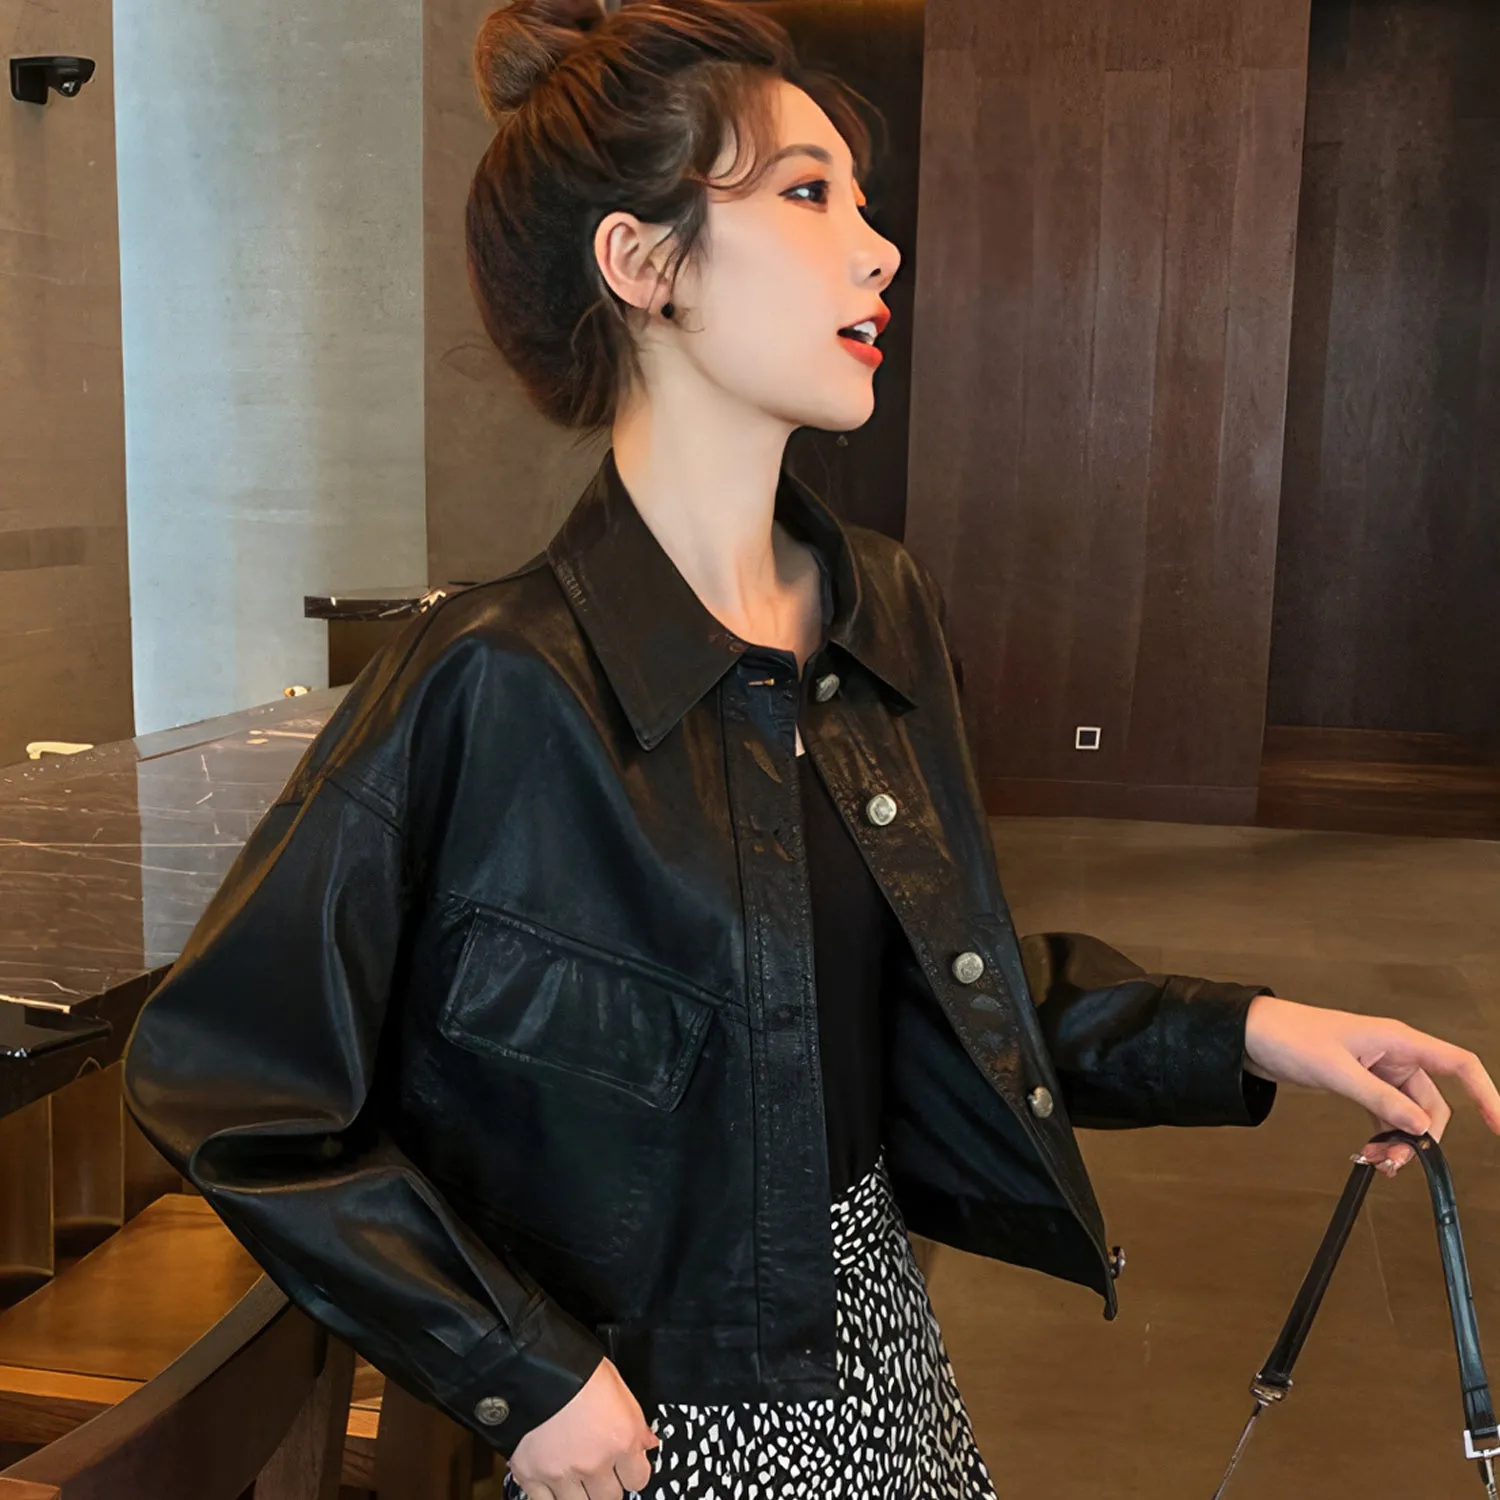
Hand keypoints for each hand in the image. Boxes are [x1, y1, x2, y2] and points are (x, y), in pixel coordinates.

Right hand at [504, 1356, 658, 1499]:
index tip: (625, 1466)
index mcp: (621, 1438)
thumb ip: (635, 1421)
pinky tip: (551, 1479)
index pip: (638, 1481)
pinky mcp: (530, 1475)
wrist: (530, 1363)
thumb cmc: (575, 1366)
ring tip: (573, 1471)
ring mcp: (561, 1473)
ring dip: (578, 1492)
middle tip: (598, 1468)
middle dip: (605, 1485)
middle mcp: (594, 1462)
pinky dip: (548, 1495)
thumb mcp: (616, 1384)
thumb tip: (647, 1442)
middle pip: (609, 1498)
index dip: (631, 1472)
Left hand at [1243, 995, 1499, 1176]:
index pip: (1459, 1065)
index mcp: (1398, 1040)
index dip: (1486, 1094)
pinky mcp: (1360, 1083)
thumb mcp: (1336, 1071)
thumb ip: (1379, 1099)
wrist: (1250, 1035)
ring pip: (1409, 1113)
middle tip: (1396, 1161)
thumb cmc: (1290, 1037)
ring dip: (1399, 1140)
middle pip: (1433, 1101)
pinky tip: (1368, 1154)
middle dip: (1422, 1135)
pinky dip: (1382, 1135)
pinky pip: (1386, 1114)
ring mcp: (1378, 1070)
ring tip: (1375, 1162)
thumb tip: (1419, 1125)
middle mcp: (1394, 1054)